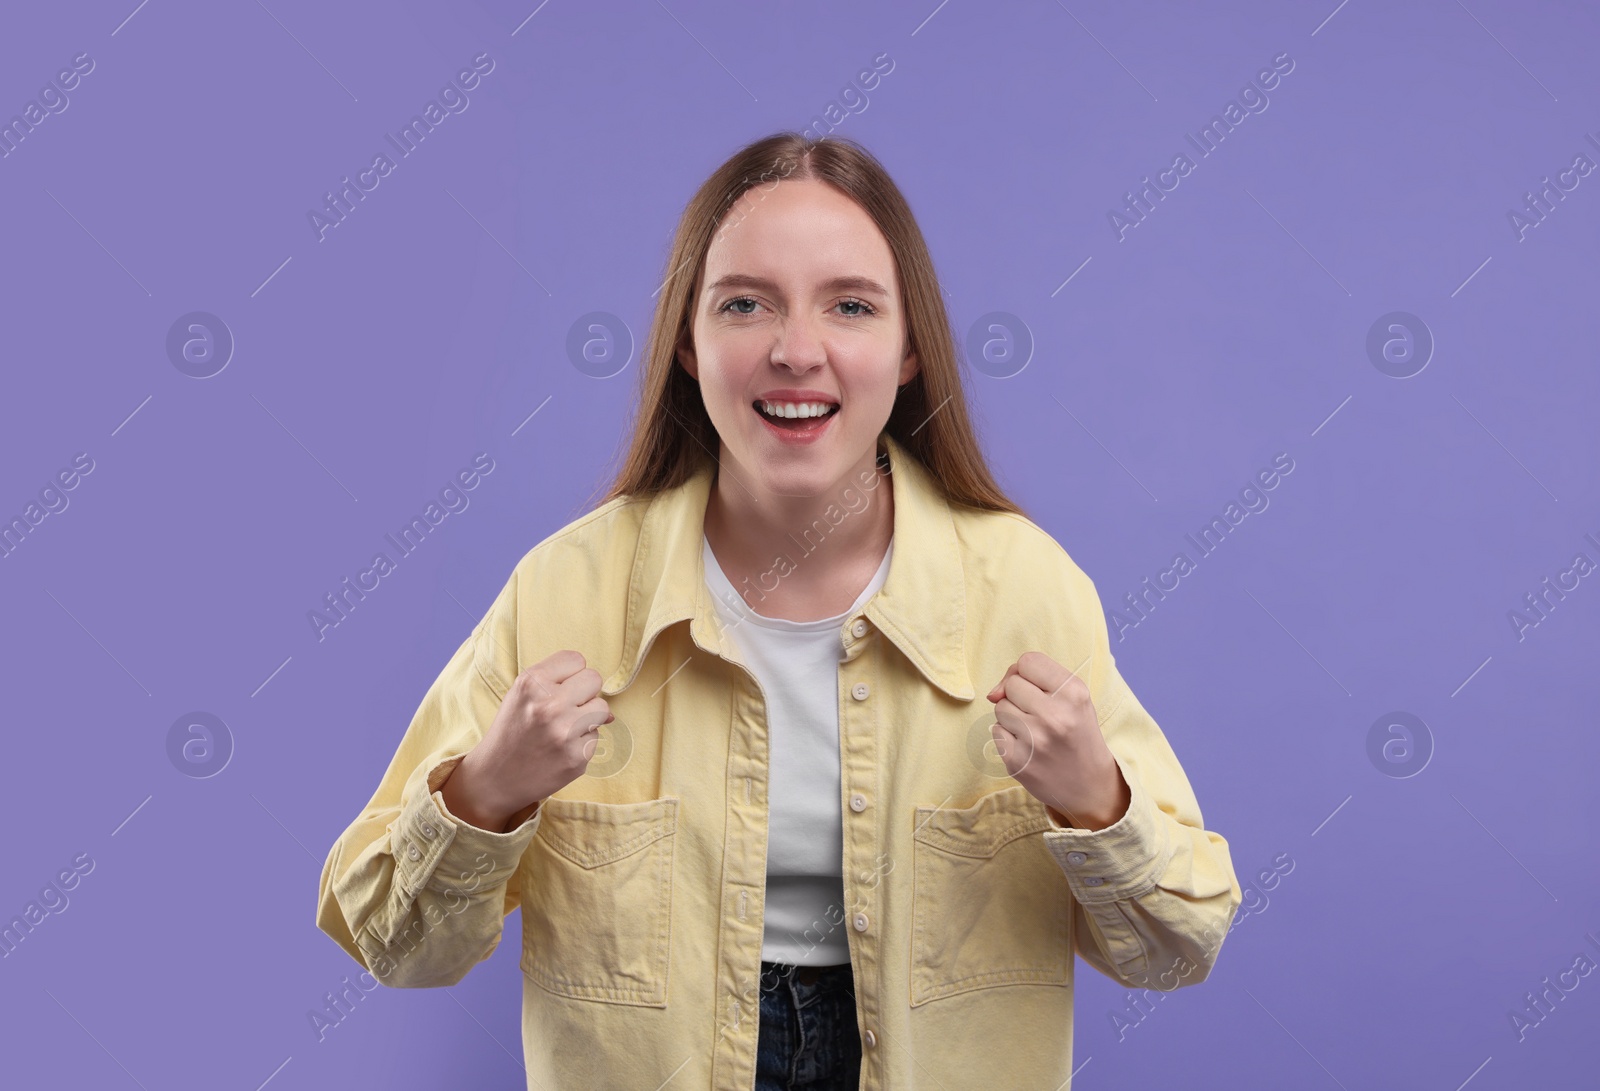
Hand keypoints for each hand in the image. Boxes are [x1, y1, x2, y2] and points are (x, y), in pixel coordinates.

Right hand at [442, 650, 612, 829]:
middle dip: (583, 693)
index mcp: (532, 683)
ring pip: (602, 708)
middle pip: (594, 679)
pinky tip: (560, 750)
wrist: (495, 778)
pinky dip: (582, 742)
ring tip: (563, 728)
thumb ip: (558, 682)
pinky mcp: (577, 756)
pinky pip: (596, 736)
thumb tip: (603, 696)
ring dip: (588, 717)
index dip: (570, 675)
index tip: (558, 688)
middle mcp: (550, 704)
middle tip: (564, 709)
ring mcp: (565, 732)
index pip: (576, 659)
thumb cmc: (512, 731)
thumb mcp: (521, 695)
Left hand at [985, 651, 1128, 830]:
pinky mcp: (1017, 761)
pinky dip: (1008, 738)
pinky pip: (996, 732)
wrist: (1090, 786)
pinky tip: (1029, 748)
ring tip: (1036, 731)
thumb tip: (993, 692)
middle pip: (1011, 684)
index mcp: (1074, 694)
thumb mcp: (1073, 699)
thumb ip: (1035, 681)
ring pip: (1000, 707)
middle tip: (1041, 714)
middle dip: (1020, 696)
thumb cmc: (1077, 734)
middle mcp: (1055, 716)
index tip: (1038, 688)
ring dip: (1012, 716)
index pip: (1028, 661)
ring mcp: (1034, 740)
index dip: (1027, 673)